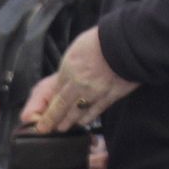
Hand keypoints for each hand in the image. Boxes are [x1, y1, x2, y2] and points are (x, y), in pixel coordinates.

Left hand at [21, 29, 138, 132]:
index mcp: (69, 69)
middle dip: (51, 119)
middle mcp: (78, 83)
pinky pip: (96, 112)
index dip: (49, 104)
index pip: (55, 91)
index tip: (43, 111)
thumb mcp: (77, 49)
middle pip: (61, 106)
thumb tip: (63, 79)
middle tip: (44, 128)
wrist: (125, 42)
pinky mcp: (110, 96)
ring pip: (77, 113)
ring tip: (62, 128)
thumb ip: (69, 66)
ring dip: (68, 122)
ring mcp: (94, 92)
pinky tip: (82, 122)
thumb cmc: (101, 40)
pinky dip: (87, 118)